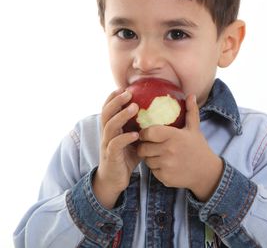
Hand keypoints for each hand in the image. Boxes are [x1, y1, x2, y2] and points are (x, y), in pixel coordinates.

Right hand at [93, 89, 140, 208]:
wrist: (114, 180)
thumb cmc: (126, 158)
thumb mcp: (134, 140)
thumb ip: (141, 129)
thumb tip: (160, 117)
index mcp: (111, 128)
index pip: (108, 108)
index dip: (113, 97)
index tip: (124, 87)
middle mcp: (106, 134)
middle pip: (106, 113)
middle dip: (116, 101)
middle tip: (128, 93)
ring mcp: (107, 145)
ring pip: (110, 126)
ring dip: (121, 116)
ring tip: (134, 108)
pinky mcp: (111, 156)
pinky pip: (115, 145)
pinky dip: (125, 138)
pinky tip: (136, 134)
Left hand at [137, 94, 223, 201]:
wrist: (207, 172)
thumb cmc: (198, 148)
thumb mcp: (194, 129)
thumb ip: (191, 112)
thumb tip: (191, 95)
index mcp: (174, 136)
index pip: (149, 132)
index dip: (144, 133)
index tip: (146, 133)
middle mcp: (169, 150)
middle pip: (143, 147)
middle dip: (143, 146)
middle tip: (148, 145)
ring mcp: (167, 165)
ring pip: (146, 160)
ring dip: (149, 157)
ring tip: (157, 154)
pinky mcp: (165, 177)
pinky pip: (152, 171)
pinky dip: (155, 168)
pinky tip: (164, 165)